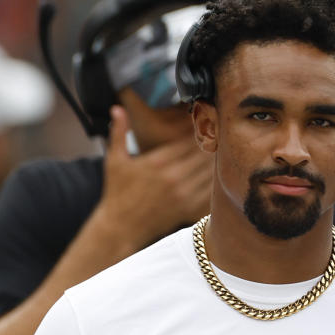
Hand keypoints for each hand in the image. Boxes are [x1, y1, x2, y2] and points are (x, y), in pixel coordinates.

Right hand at [97, 105, 212, 245]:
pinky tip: (216, 173)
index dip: (198, 129)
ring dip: (215, 159)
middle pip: (204, 152)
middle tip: (218, 132)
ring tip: (220, 149)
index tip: (204, 121)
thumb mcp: (114, 160)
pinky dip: (215, 181)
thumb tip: (117, 107)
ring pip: (210, 170)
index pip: (188, 138)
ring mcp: (183, 195)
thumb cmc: (116, 192)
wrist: (120, 227)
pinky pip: (210, 191)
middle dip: (211, 141)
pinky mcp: (189, 209)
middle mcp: (174, 178)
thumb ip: (119, 132)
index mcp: (157, 162)